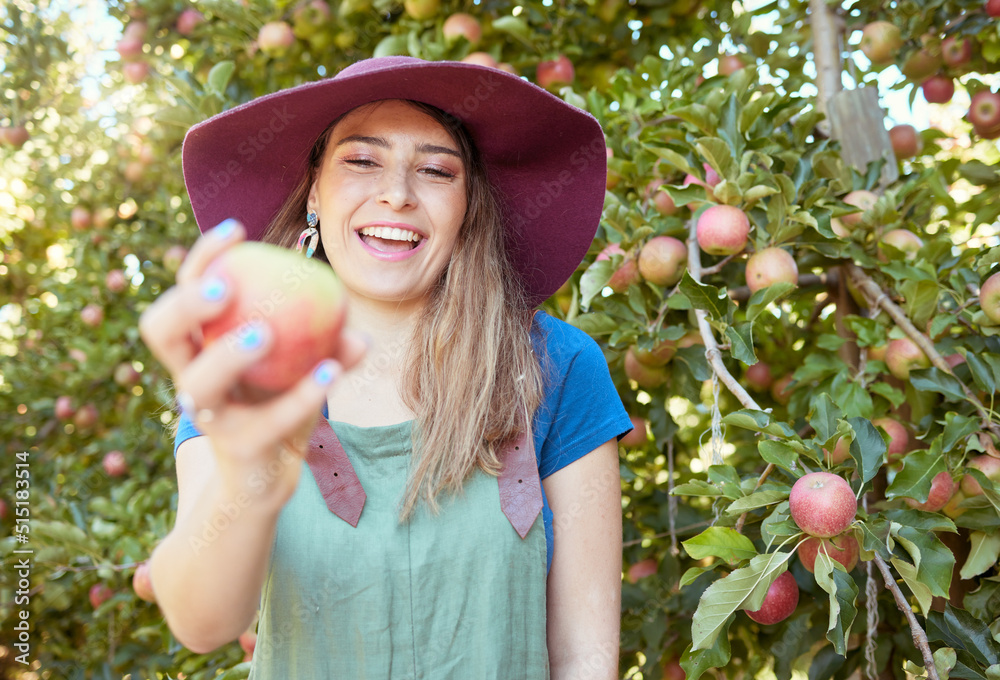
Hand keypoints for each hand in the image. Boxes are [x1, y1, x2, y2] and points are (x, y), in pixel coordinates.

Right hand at [140, 219, 365, 506]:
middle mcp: (191, 377)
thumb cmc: (278, 407)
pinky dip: (304, 393)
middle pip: (160, 331)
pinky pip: (269, 418)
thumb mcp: (299, 367)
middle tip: (226, 288)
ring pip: (200, 383)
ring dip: (230, 355)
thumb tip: (352, 322)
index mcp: (198, 347)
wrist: (268, 477)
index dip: (202, 259)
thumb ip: (325, 343)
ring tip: (265, 333)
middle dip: (185, 304)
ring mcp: (209, 416)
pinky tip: (333, 369)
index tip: (237, 231)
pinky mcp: (237, 447)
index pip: (183, 292)